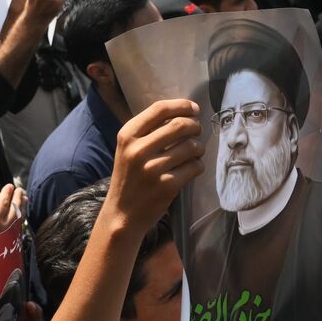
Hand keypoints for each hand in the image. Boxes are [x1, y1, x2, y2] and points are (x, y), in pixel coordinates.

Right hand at [101, 99, 204, 236]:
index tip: (194, 108)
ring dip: (199, 147)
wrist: (122, 215)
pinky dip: (198, 165)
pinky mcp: (167, 185)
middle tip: (197, 131)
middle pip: (180, 125)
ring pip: (191, 146)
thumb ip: (148, 131)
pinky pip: (195, 166)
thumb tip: (184, 112)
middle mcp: (138, 150)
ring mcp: (153, 169)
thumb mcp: (128, 149)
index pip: (160, 109)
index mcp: (127, 136)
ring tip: (195, 151)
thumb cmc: (129, 178)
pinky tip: (192, 167)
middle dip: (195, 126)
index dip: (182, 105)